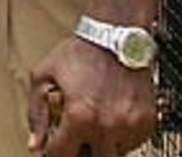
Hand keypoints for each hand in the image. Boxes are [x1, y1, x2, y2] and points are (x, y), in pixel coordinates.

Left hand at [27, 36, 154, 155]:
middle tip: (75, 140)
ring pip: (113, 155)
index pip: (62, 155)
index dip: (53, 153)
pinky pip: (132, 144)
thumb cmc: (81, 53)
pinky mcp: (146, 123)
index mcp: (79, 118)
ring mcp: (129, 127)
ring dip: (100, 147)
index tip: (52, 148)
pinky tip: (109, 119)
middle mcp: (107, 127)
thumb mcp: (44, 76)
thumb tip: (35, 144)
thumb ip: (36, 113)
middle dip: (80, 153)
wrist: (116, 36)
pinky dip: (119, 138)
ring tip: (92, 126)